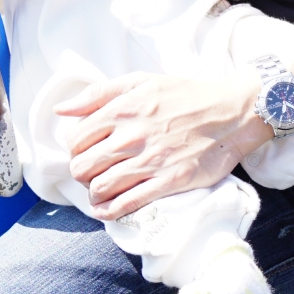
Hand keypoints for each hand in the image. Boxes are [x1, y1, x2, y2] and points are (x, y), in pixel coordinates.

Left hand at [55, 69, 270, 218]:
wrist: (233, 112)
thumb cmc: (187, 95)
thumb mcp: (141, 81)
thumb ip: (98, 94)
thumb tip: (61, 111)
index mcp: (121, 110)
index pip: (75, 140)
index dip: (75, 150)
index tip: (86, 152)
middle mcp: (130, 137)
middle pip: (82, 167)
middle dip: (82, 173)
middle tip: (93, 172)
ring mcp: (149, 161)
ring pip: (100, 188)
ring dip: (94, 193)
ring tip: (101, 191)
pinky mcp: (168, 182)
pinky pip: (126, 204)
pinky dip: (109, 212)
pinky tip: (105, 211)